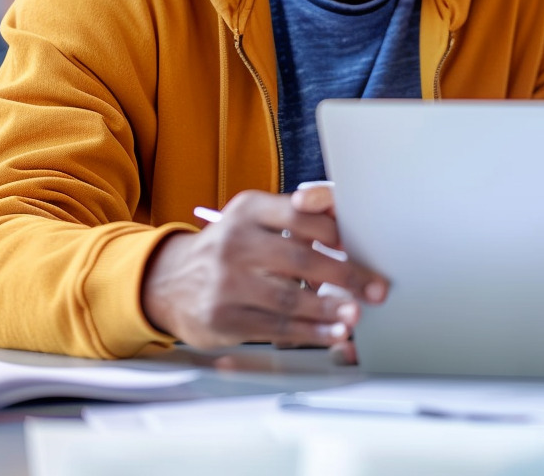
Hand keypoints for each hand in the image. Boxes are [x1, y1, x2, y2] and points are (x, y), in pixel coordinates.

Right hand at [141, 189, 388, 350]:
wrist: (168, 281)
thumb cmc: (230, 248)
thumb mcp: (254, 220)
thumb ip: (297, 217)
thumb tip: (348, 222)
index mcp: (249, 210)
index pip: (301, 214)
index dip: (338, 230)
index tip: (365, 244)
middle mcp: (234, 242)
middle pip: (301, 258)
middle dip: (346, 275)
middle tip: (375, 287)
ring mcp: (225, 282)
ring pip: (289, 298)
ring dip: (329, 309)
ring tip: (355, 315)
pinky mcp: (222, 318)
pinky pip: (275, 327)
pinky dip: (310, 332)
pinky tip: (332, 334)